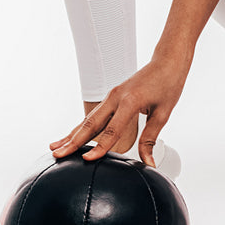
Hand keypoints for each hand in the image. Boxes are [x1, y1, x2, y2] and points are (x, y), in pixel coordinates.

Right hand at [48, 55, 189, 168]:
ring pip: (88, 119)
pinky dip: (81, 126)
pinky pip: (93, 114)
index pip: (112, 130)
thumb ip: (150, 140)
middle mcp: (116, 97)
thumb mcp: (163, 114)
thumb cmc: (168, 84)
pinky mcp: (111, 97)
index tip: (87, 160)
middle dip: (74, 141)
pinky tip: (71, 136)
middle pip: (91, 124)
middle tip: (58, 155)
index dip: (100, 147)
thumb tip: (149, 163)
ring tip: (55, 147)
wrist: (167, 61)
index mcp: (130, 101)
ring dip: (72, 134)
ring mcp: (111, 96)